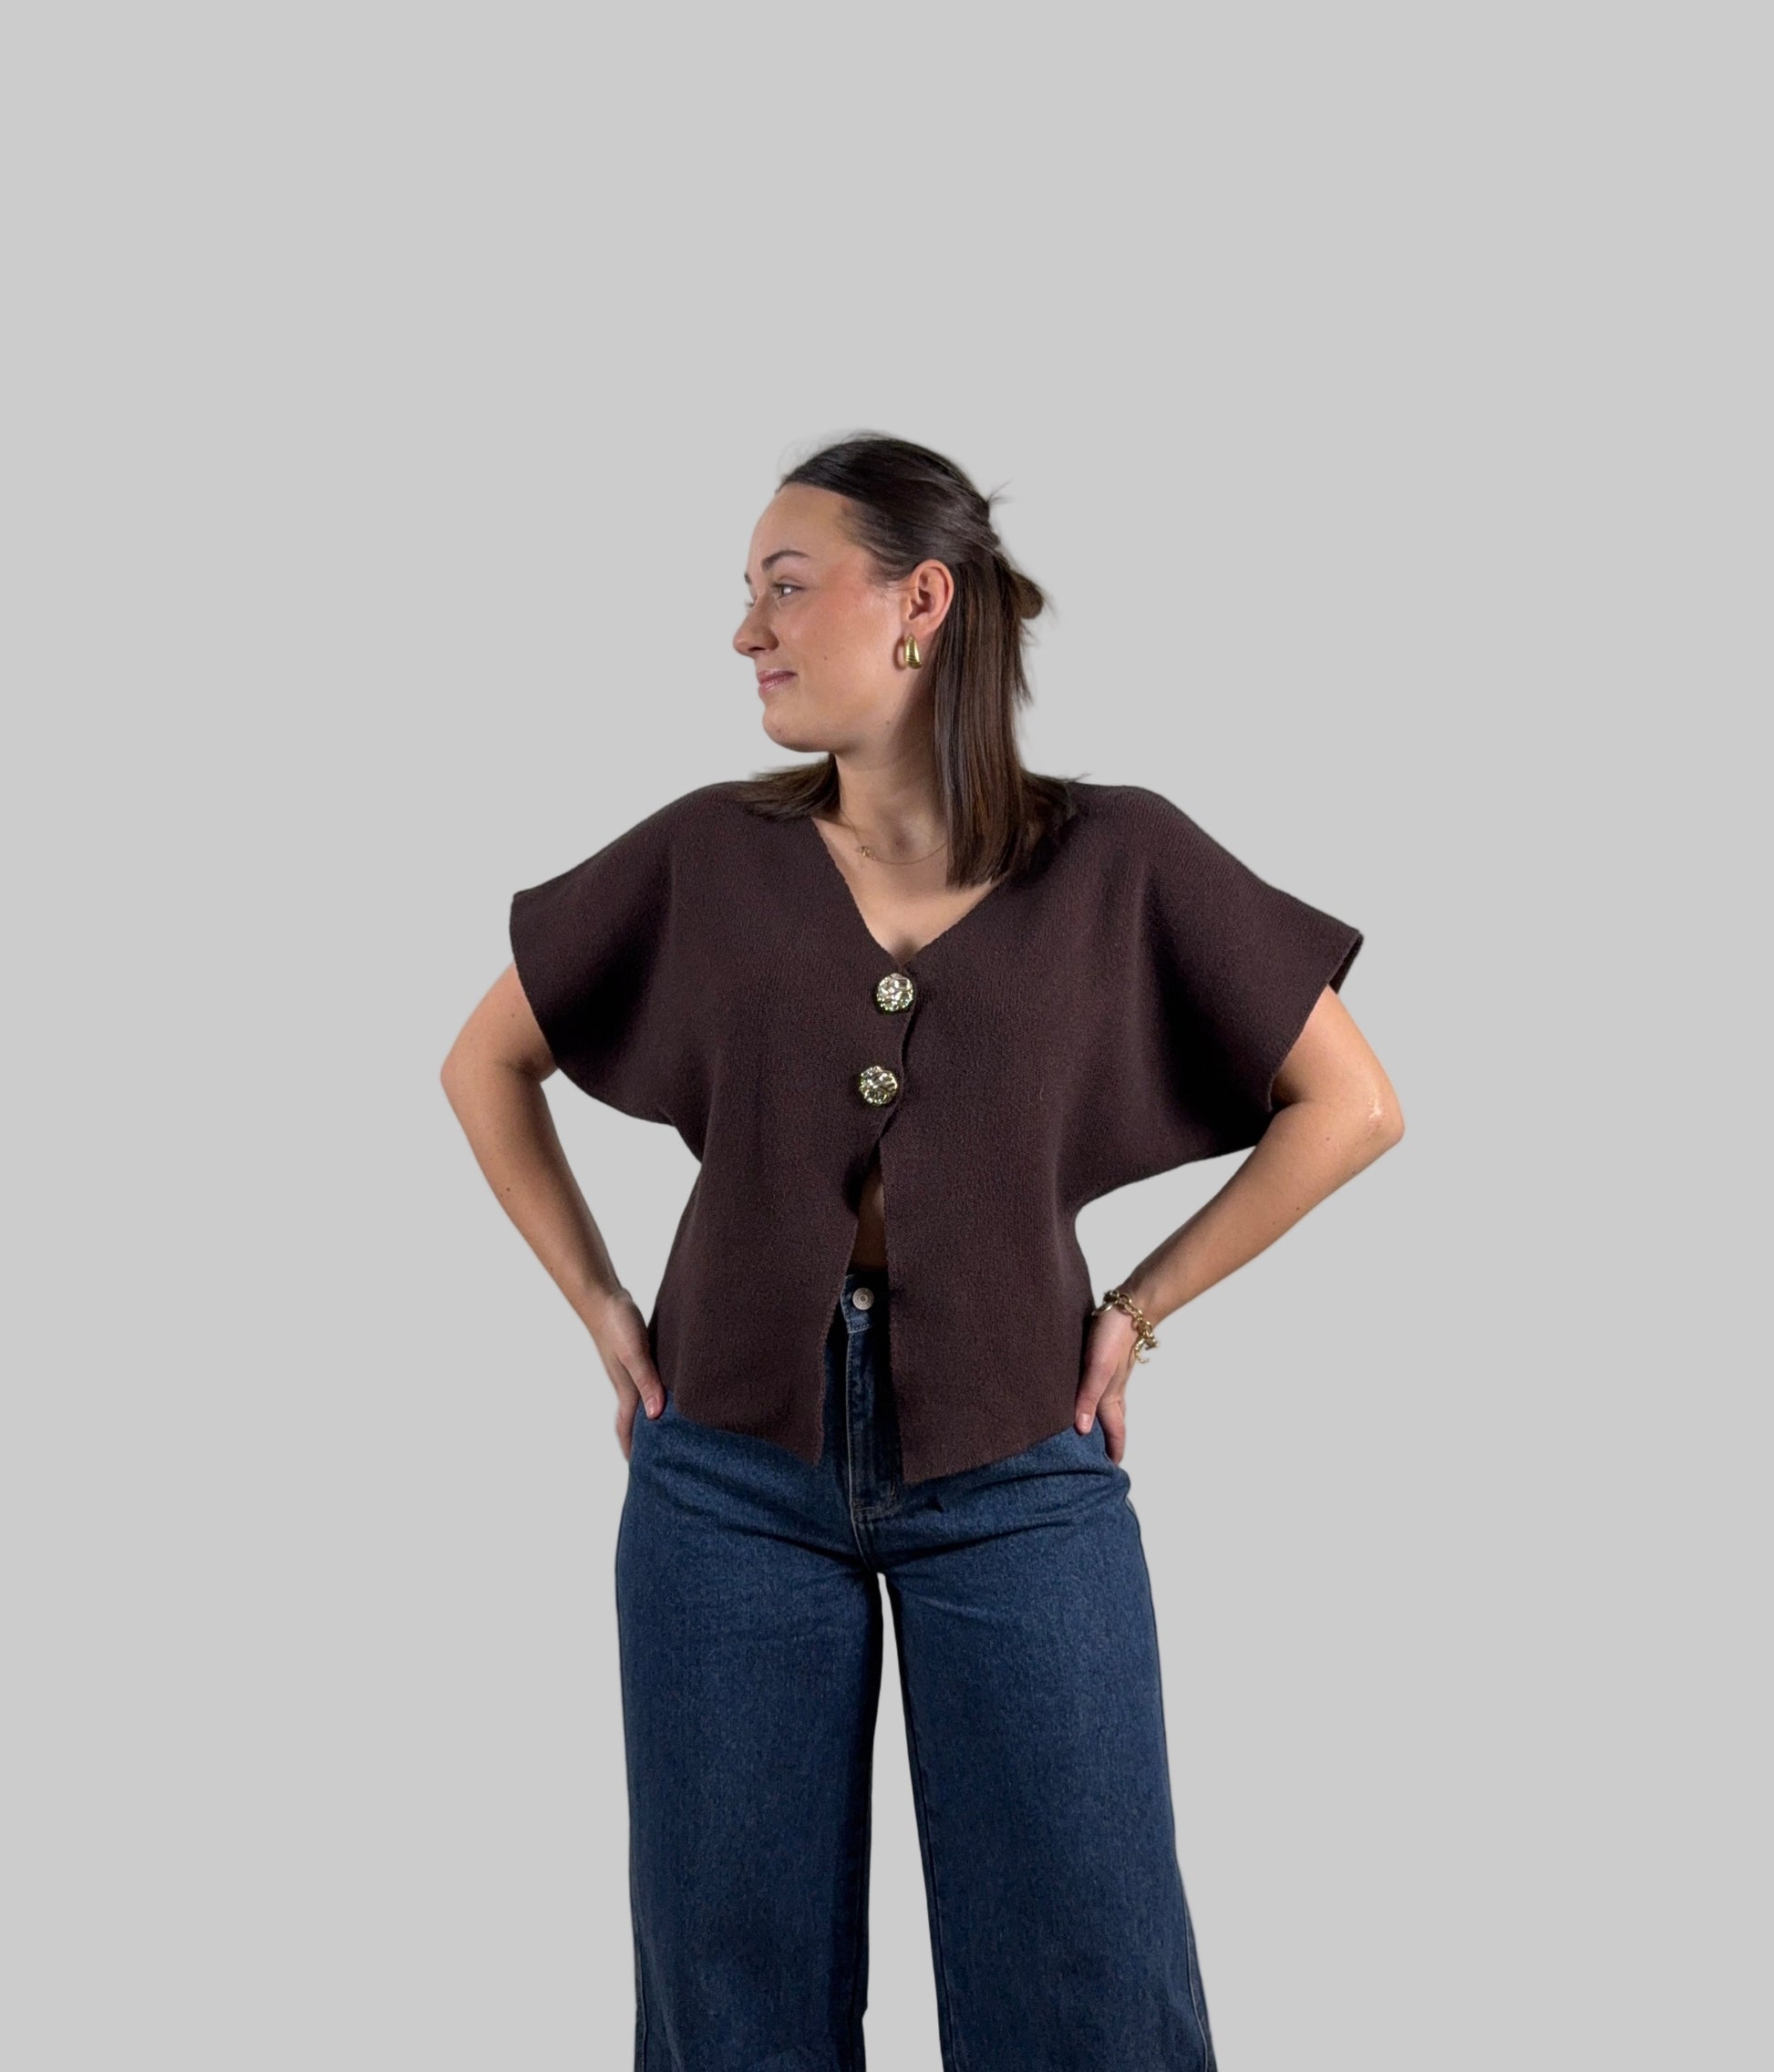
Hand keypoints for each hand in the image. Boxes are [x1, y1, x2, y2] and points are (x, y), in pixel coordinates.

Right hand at [591, 1287, 665, 1458]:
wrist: (603, 1296)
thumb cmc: (617, 1323)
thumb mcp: (634, 1353)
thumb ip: (646, 1381)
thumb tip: (656, 1416)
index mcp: (626, 1390)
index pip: (628, 1429)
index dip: (632, 1451)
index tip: (641, 1474)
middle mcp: (627, 1384)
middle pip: (635, 1420)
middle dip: (643, 1441)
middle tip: (659, 1460)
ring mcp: (630, 1371)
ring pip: (642, 1402)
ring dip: (650, 1419)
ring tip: (666, 1431)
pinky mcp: (636, 1356)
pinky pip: (647, 1383)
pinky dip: (655, 1395)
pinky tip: (669, 1391)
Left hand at [1074, 1303, 1145, 1465]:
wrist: (1128, 1307)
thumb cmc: (1113, 1336)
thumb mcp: (1097, 1368)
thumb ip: (1088, 1397)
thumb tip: (1083, 1431)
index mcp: (1111, 1397)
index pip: (1114, 1432)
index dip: (1113, 1452)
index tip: (1110, 1471)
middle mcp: (1111, 1390)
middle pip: (1111, 1423)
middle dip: (1107, 1442)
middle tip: (1097, 1459)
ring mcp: (1109, 1377)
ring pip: (1105, 1406)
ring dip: (1099, 1422)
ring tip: (1089, 1434)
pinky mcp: (1104, 1362)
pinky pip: (1098, 1389)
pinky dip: (1092, 1401)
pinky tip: (1083, 1395)